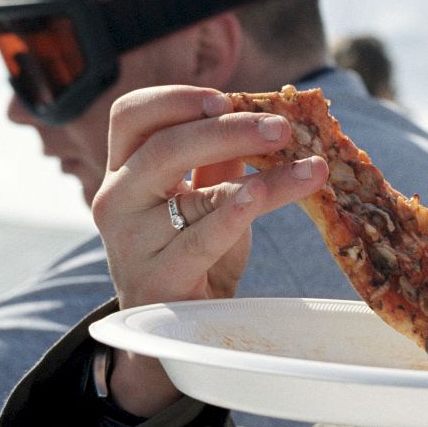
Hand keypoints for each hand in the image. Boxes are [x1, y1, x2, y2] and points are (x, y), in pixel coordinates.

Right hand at [91, 85, 328, 415]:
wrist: (177, 328)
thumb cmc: (191, 249)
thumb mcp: (204, 196)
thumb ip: (222, 158)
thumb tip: (271, 114)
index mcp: (123, 169)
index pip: (131, 115)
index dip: (176, 99)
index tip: (225, 98)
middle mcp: (116, 200)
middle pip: (162, 147)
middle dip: (228, 131)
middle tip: (284, 127)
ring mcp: (131, 243)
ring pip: (193, 196)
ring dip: (261, 176)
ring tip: (311, 167)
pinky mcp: (157, 281)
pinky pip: (200, 240)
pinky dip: (235, 214)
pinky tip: (265, 196)